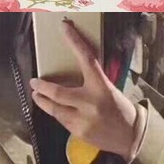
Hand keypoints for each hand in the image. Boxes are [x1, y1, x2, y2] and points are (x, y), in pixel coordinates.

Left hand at [32, 12, 138, 162]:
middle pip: (58, 93)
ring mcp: (84, 119)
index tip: (64, 28)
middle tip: (34, 83)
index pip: (86, 58)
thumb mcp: (107, 89)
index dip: (74, 41)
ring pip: (55, 110)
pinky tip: (52, 110)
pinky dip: (56, 114)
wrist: (130, 135)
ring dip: (43, 102)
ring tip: (37, 96)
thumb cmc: (119, 109)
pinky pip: (61, 121)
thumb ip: (90, 83)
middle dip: (43, 87)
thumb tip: (69, 76)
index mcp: (101, 86)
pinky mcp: (80, 132)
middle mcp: (91, 102)